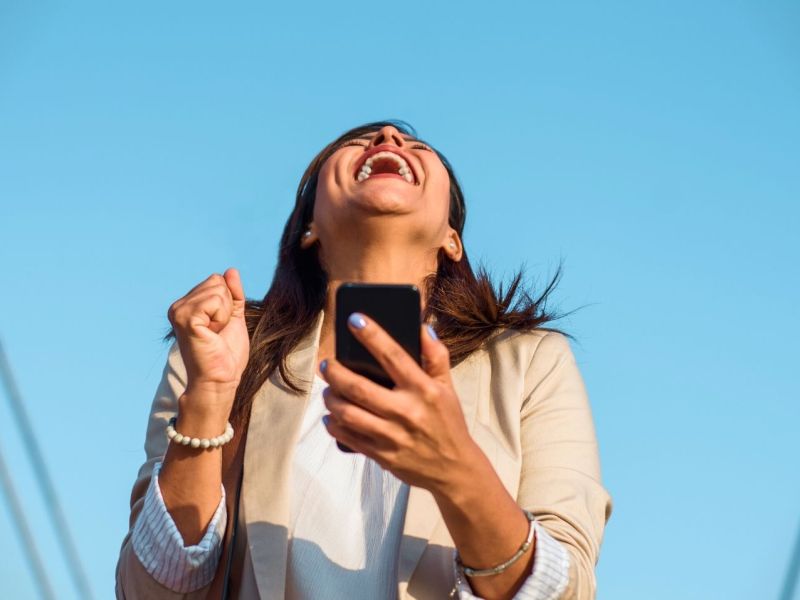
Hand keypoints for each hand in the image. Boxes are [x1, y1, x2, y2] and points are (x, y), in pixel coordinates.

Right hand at [167, 268, 249, 395]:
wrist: (220, 379)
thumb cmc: (226, 354)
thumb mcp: (233, 317)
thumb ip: (233, 294)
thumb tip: (231, 270)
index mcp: (187, 305)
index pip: (217, 280)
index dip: (228, 303)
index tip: (219, 327)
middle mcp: (178, 306)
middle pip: (217, 282)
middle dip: (227, 307)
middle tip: (217, 331)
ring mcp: (179, 311)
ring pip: (218, 290)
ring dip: (224, 314)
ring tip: (214, 334)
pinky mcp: (185, 318)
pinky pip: (215, 300)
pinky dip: (222, 317)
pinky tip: (212, 333)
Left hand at [320, 313, 476, 492]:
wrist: (454, 469)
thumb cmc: (448, 423)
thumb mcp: (447, 388)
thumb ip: (436, 356)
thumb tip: (422, 328)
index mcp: (424, 390)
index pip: (393, 356)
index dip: (372, 335)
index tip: (354, 319)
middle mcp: (407, 412)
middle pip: (358, 387)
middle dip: (335, 372)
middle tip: (326, 364)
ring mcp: (392, 436)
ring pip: (347, 413)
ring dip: (331, 398)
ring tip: (328, 390)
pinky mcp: (382, 455)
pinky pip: (348, 437)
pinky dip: (334, 424)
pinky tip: (332, 416)